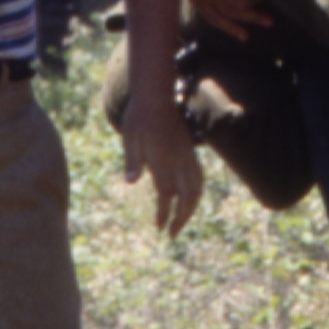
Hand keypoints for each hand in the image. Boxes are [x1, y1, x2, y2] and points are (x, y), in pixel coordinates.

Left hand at [121, 96, 204, 237]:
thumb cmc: (138, 117)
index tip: (159, 227)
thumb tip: (131, 182)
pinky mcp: (190, 150)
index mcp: (164, 160)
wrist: (156, 95)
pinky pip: (199, 177)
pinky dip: (196, 192)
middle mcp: (180, 160)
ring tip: (182, 220)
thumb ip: (132, 160)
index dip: (164, 213)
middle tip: (172, 234)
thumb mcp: (129, 137)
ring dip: (191, 207)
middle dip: (181, 218)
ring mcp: (187, 156)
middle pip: (187, 197)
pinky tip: (188, 198)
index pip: (166, 194)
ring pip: (197, 188)